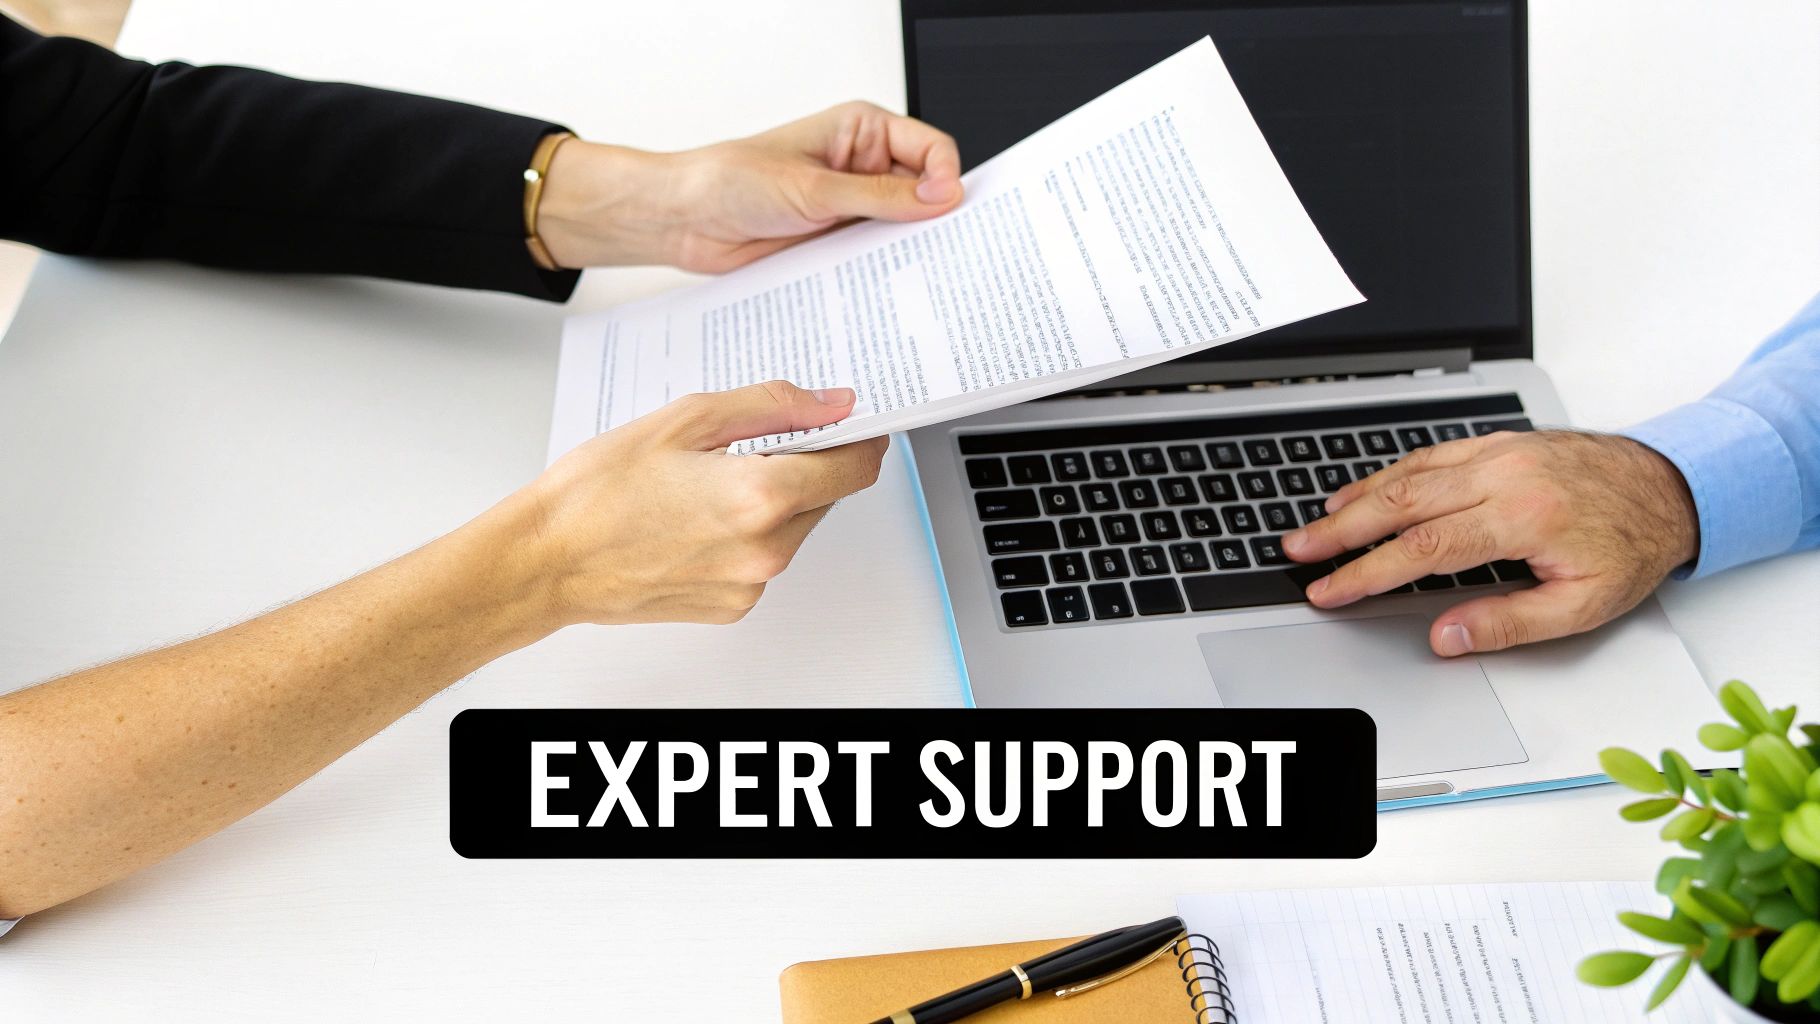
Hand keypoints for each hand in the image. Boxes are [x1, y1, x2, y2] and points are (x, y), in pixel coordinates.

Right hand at [518, 381, 887, 624]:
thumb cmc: (599, 491)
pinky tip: (695, 517)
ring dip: (772, 500)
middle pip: (826, 496)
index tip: (847, 422)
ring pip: (794, 529)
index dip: (859, 437)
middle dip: (803, 464)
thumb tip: (833, 404)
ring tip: (705, 482)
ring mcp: (751, 585)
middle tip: (747, 443)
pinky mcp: (732, 607)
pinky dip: (745, 534)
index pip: (855, 466)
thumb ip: (773, 406)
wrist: (548, 559)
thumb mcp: (687, 419)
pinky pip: (762, 560)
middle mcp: (766, 550)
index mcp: (762, 496)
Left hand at [535, 102, 962, 271]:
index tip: (944, 207)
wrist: (685, 220)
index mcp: (861, 132)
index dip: (945, 177)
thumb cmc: (731, 181)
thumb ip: (879, 196)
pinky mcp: (837, 240)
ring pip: (901, 229)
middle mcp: (862, 166)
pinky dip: (881, 271)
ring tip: (913, 271)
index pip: (930, 148)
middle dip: (933, 218)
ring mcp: (851, 206)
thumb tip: (939, 197)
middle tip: (942, 247)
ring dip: (905, 249)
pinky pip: (873, 256)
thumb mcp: (812, 188)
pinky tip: (884, 284)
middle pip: (923, 191)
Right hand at [1281, 430, 1697, 656]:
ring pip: (1408, 474)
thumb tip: (1445, 636)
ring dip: (1355, 499)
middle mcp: (1504, 475)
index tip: (1332, 590)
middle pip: (1401, 503)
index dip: (1368, 572)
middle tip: (1299, 550)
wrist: (1670, 487)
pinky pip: (1430, 456)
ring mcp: (1498, 453)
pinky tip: (1363, 491)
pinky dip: (1388, 475)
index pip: (1424, 549)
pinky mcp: (1498, 443)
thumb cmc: (1630, 546)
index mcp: (1522, 517)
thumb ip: (1509, 623)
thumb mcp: (1583, 605)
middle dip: (1341, 530)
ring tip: (1316, 524)